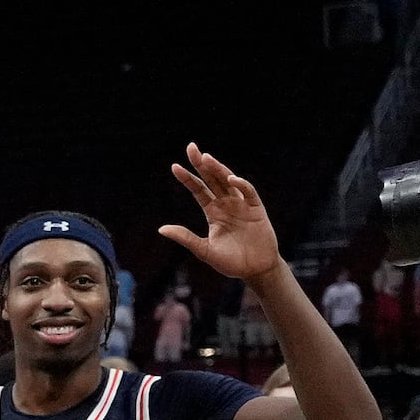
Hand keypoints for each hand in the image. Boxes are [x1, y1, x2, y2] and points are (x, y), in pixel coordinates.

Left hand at [159, 143, 282, 281]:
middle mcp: (226, 204)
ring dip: (218, 169)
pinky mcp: (257, 210)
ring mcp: (242, 205)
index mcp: (213, 212)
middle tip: (191, 147)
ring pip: (228, 182)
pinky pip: (249, 193)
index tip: (174, 167)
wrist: (255, 271)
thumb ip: (186, 238)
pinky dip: (241, 185)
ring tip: (206, 158)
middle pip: (212, 179)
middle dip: (201, 164)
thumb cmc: (231, 262)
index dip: (187, 178)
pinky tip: (230, 179)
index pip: (198, 190)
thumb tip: (161, 229)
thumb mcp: (204, 250)